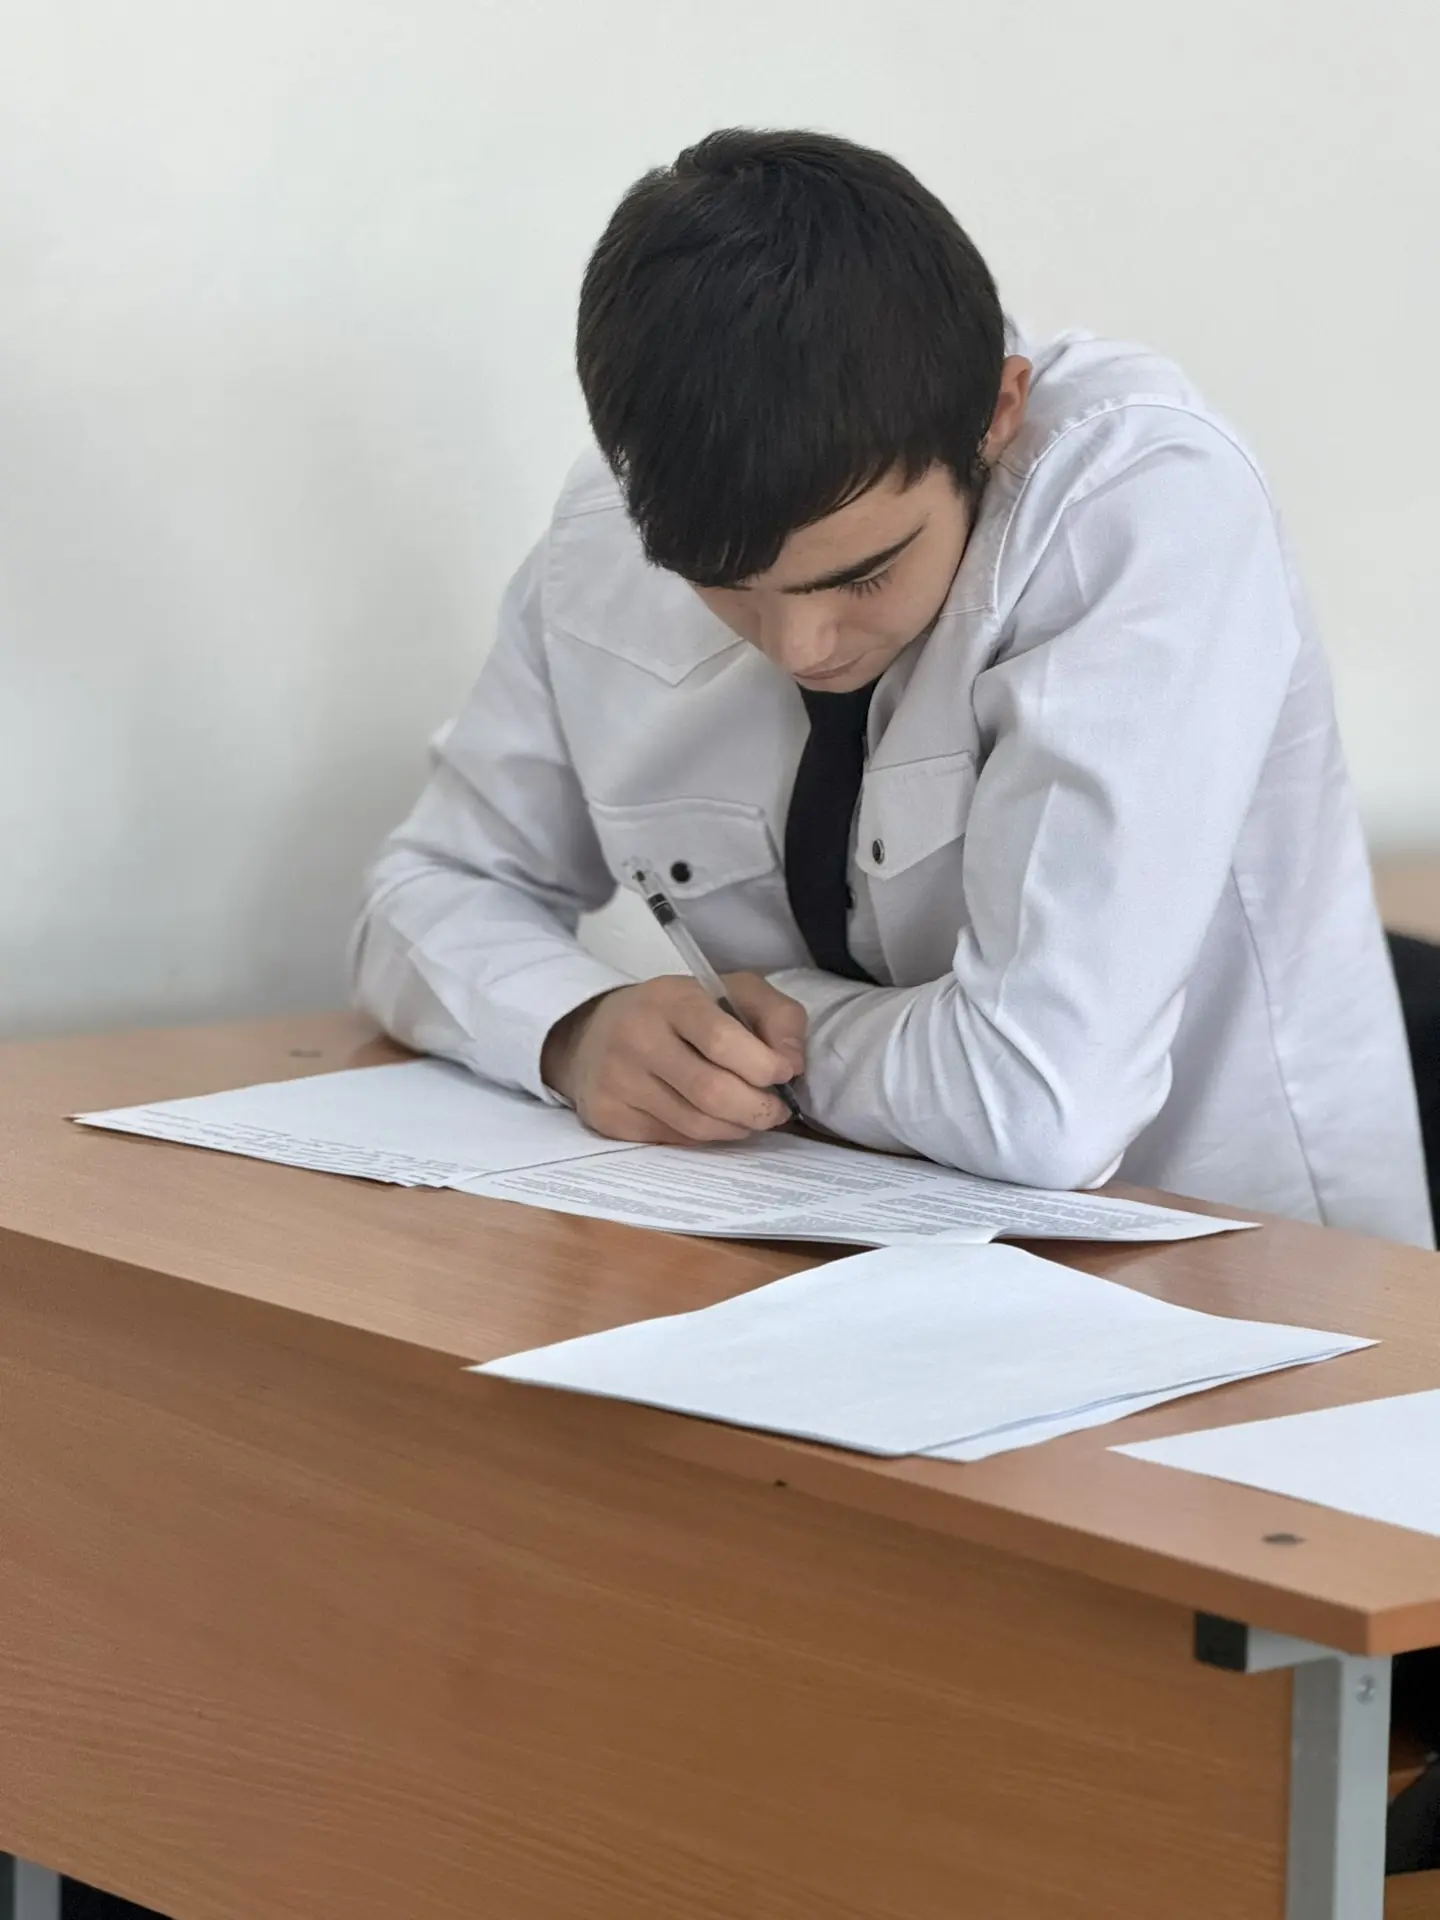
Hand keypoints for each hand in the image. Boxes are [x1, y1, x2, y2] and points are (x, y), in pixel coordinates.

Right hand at [541, 971, 806, 1145]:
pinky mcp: (608, 1116)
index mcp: (671, 999)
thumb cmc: (680, 1013)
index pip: (721, 1040)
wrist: (595, 1033)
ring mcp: (617, 1080)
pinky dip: (707, 1137)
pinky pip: (675, 1141)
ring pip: (696, 1126)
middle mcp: (636, 1037)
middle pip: (711, 1092)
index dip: (764, 1065)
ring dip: (737, 1128)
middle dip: (758, 1109)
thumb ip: (777, 1016)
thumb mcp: (731, 992)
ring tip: (750, 1115)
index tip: (786, 1073)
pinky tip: (714, 1121)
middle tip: (776, 1111)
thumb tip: (792, 1064)